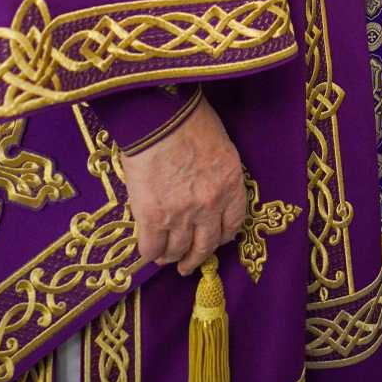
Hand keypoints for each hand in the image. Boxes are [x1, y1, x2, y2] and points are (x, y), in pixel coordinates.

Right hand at [115, 97, 247, 273]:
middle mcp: (210, 206)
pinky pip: (152, 247)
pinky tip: (148, 254)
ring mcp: (181, 215)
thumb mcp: (218, 146)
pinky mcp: (153, 217)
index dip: (223, 235)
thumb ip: (216, 173)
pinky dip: (150, 254)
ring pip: (178, 250)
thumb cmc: (188, 119)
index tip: (216, 239)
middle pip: (207, 244)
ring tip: (166, 260)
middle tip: (188, 265)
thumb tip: (204, 187)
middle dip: (197, 257)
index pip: (234, 223)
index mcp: (230, 185)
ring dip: (172, 258)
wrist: (158, 116)